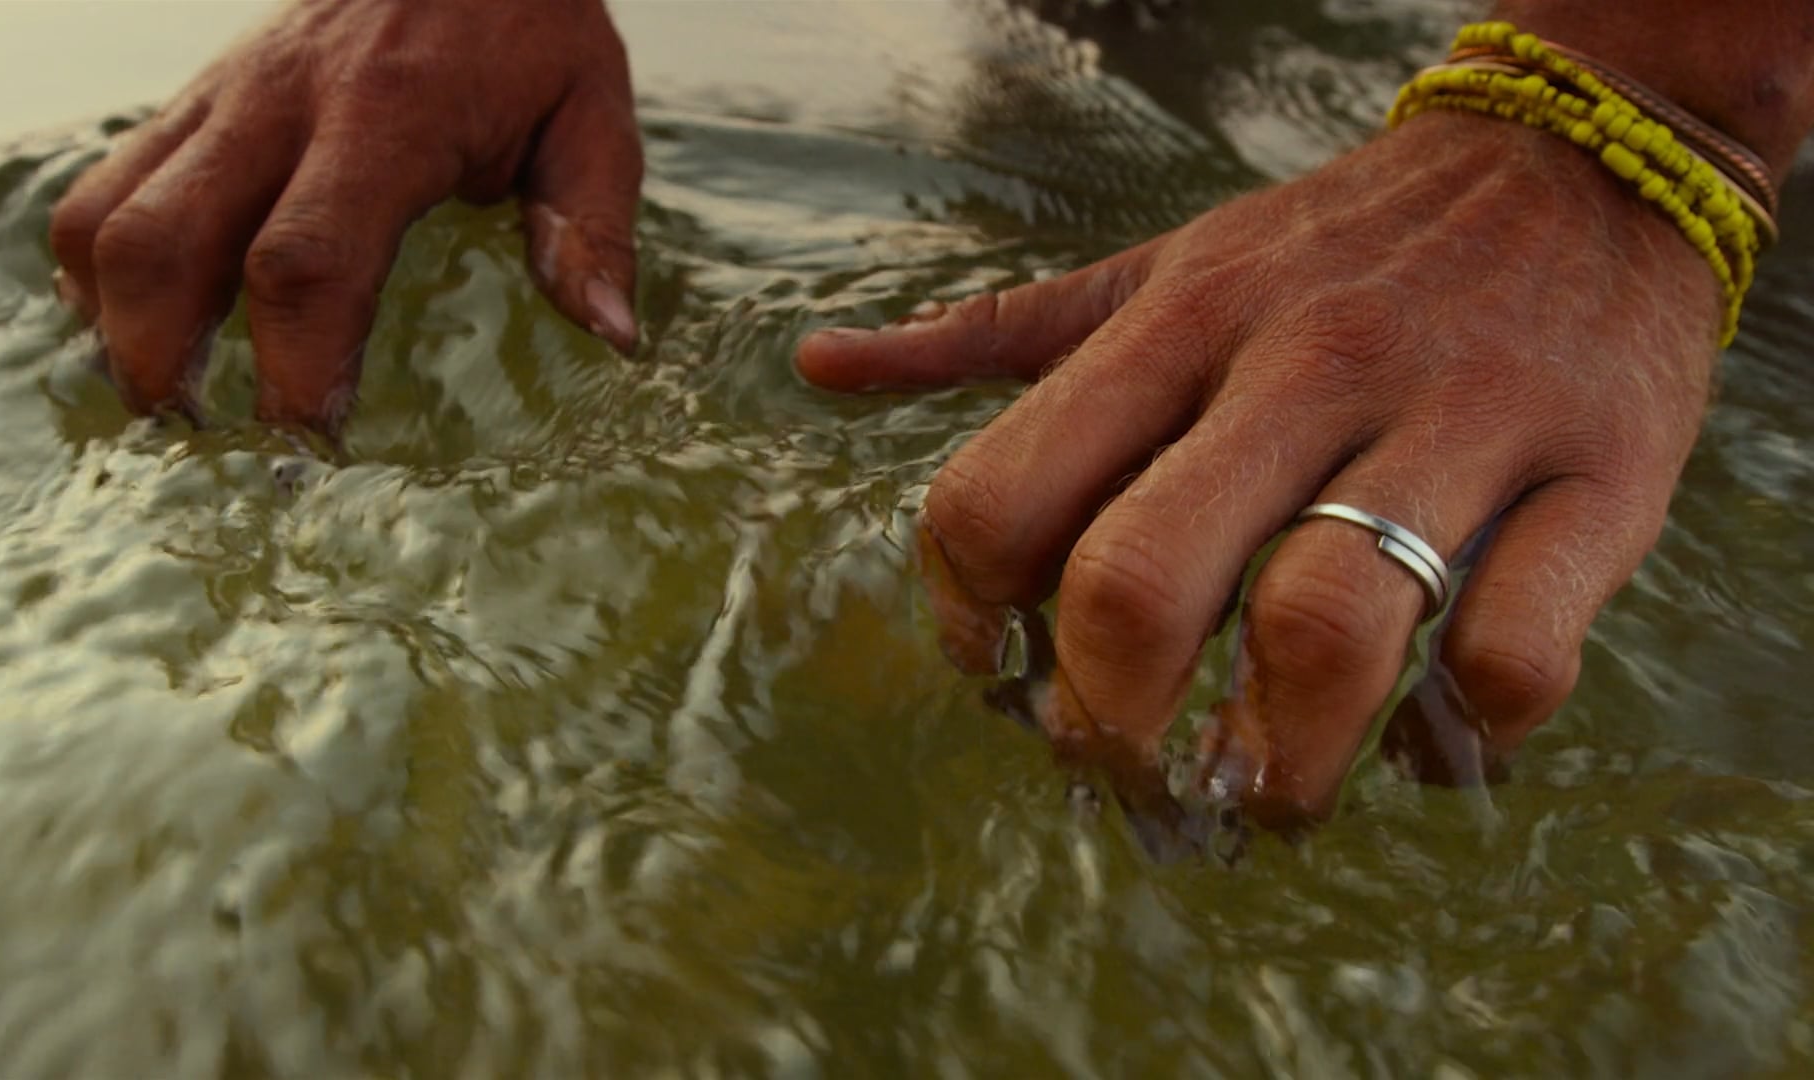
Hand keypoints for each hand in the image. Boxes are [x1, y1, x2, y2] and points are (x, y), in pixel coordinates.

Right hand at [50, 0, 640, 431]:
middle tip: (203, 447)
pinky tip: (136, 325)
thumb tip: (611, 336)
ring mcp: (221, 97)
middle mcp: (279, 102)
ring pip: (107, 217)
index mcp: (385, 115)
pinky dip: (98, 268)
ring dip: (114, 324)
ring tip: (164, 401)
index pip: (306, 257)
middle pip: (165, 245)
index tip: (310, 443)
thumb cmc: (527, 31)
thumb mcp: (593, 114)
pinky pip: (104, 185)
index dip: (293, 363)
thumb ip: (593, 226)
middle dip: (164, 362)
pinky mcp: (193, 98)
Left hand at [797, 112, 1721, 832]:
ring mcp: (1459, 417)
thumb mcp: (1156, 263)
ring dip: (1273, 767)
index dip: (966, 623)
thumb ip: (992, 331)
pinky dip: (1462, 738)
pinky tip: (1429, 741)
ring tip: (1259, 799)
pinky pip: (1512, 652)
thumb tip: (818, 367)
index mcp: (1179, 319)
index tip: (1000, 672)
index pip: (1001, 497)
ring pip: (1328, 634)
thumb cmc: (1333, 247)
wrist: (1582, 159)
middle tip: (1125, 774)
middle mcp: (1305, 363)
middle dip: (1107, 730)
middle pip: (1141, 585)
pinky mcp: (1604, 476)